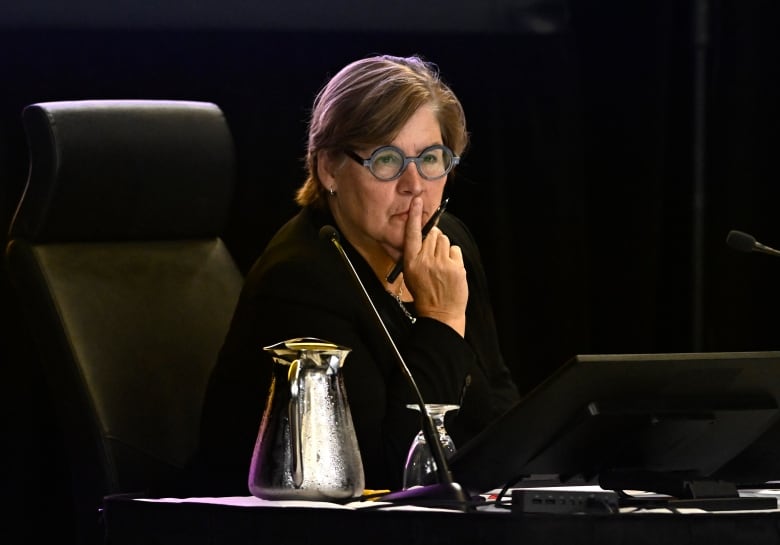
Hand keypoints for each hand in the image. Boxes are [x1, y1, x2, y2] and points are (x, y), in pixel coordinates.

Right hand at [402, 197, 467, 335]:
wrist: (440, 313)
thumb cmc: (424, 293)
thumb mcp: (411, 274)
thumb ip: (415, 254)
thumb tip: (424, 235)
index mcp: (411, 262)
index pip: (412, 234)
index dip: (415, 216)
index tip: (417, 201)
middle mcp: (426, 261)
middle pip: (432, 234)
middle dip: (434, 238)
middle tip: (434, 252)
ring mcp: (442, 264)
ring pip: (444, 240)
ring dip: (443, 248)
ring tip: (441, 263)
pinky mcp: (456, 267)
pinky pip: (455, 250)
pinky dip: (453, 256)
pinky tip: (450, 268)